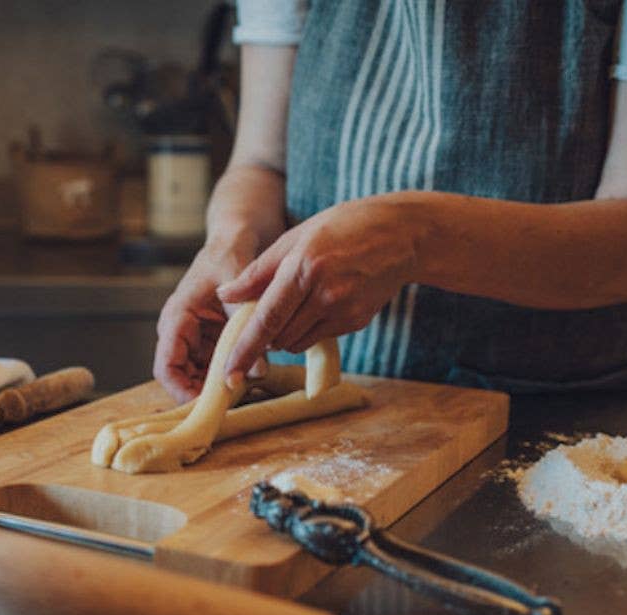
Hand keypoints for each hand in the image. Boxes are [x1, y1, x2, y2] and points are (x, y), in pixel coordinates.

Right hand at [152, 164, 286, 401]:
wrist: (240, 235)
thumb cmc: (231, 248)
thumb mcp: (236, 276)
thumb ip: (244, 317)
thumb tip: (258, 366)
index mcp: (178, 317)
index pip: (166, 366)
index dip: (181, 391)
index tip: (205, 406)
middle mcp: (184, 332)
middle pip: (184, 378)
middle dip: (205, 394)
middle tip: (234, 405)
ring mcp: (202, 338)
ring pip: (204, 377)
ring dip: (223, 386)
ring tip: (249, 391)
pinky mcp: (220, 338)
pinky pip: (224, 365)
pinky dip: (237, 372)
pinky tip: (257, 374)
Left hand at [216, 194, 421, 385]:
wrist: (402, 236)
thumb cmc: (342, 228)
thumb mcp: (295, 238)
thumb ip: (257, 272)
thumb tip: (225, 295)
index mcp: (303, 267)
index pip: (266, 319)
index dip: (244, 349)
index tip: (228, 374)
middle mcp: (324, 293)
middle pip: (278, 337)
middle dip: (263, 335)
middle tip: (265, 314)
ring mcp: (344, 311)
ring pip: (296, 342)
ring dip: (284, 334)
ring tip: (297, 302)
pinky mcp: (356, 322)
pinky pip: (318, 338)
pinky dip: (309, 328)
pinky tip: (322, 301)